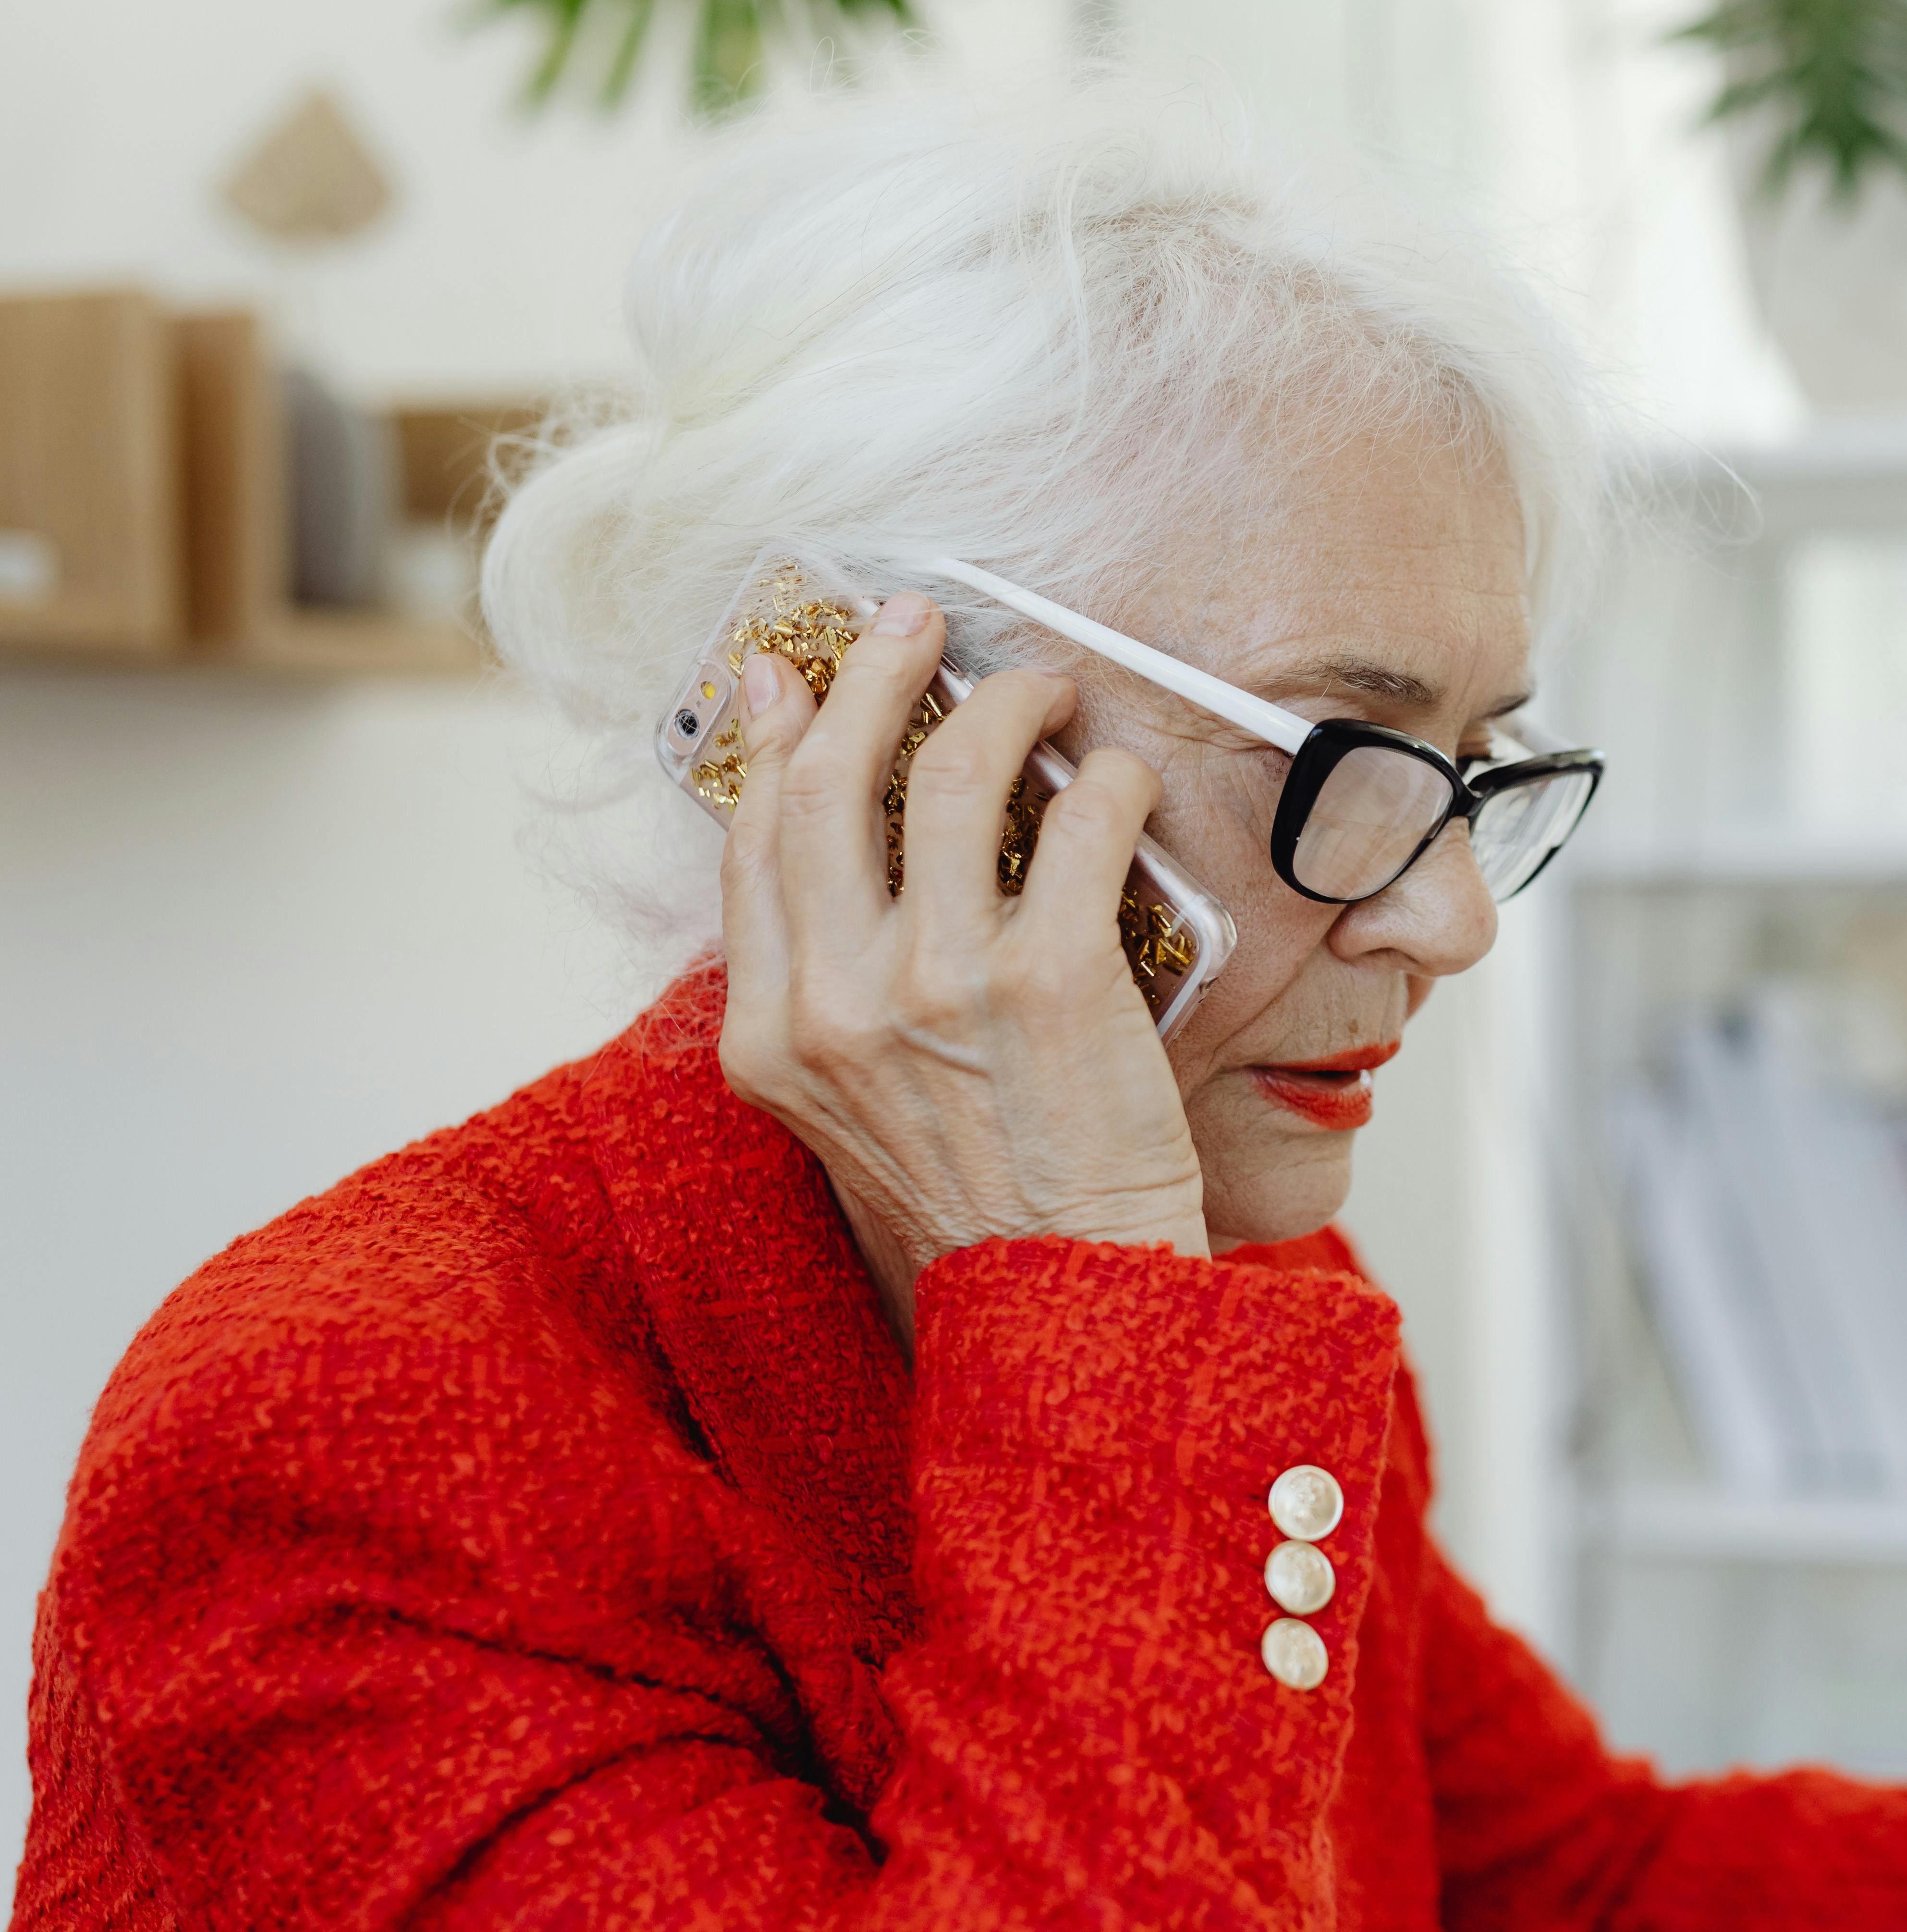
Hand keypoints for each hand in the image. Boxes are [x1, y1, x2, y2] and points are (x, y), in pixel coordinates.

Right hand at [716, 592, 1208, 1334]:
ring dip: (1004, 705)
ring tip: (1043, 686)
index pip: (757, 845)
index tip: (795, 674)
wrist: (1065, 1308)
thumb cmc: (982, 1209)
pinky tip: (1124, 777)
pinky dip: (1108, 782)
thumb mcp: (858, 1113)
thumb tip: (854, 877)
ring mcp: (940, 988)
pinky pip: (1079, 829)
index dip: (777, 740)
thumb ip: (836, 1003)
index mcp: (776, 1039)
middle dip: (873, 677)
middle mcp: (839, 1004)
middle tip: (915, 623)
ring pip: (954, 779)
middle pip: (832, 785)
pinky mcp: (1051, 982)